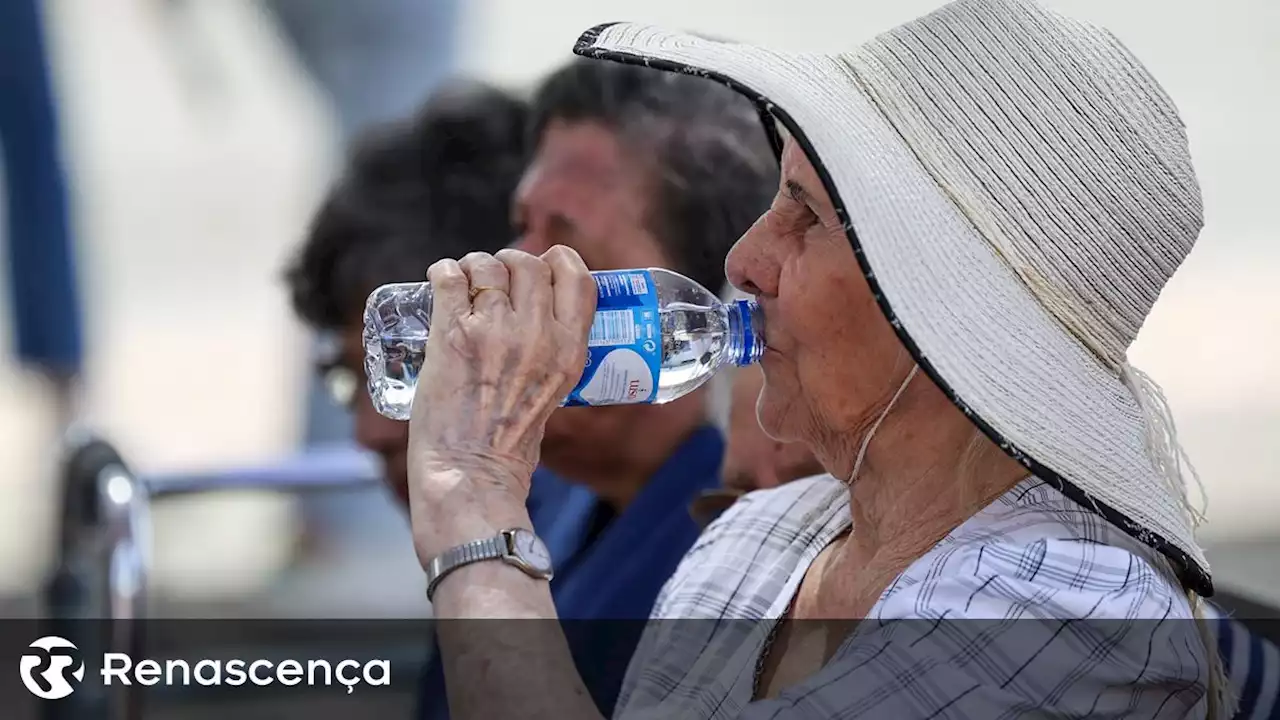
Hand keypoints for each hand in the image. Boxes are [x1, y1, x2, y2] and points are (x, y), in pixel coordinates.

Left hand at [405, 247, 595, 557]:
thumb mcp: (556, 392)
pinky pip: (449, 277)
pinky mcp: (452, 333)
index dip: (558, 261)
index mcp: (570, 349)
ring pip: (486, 266)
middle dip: (508, 263)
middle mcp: (537, 334)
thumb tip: (536, 319)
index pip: (577, 277)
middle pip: (528, 264)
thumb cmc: (509, 443)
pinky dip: (443, 273)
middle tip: (493, 281)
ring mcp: (495, 331)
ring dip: (473, 268)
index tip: (543, 266)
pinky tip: (441, 282)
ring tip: (463, 286)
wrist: (470, 474)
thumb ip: (553, 354)